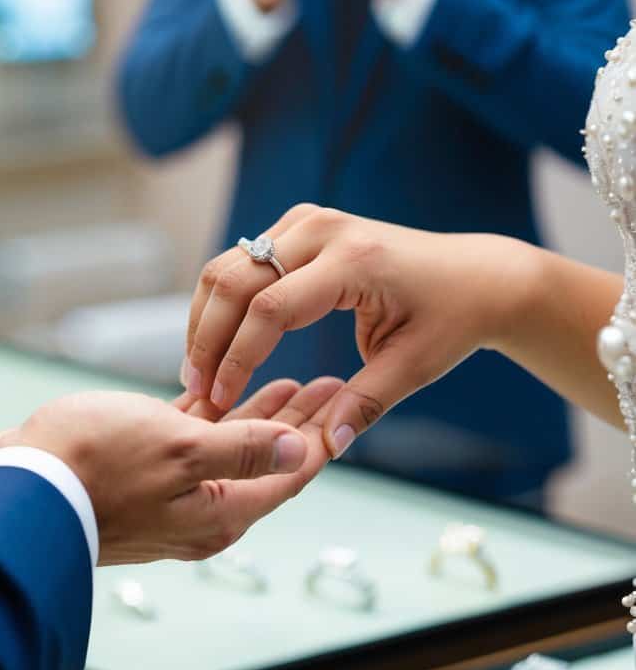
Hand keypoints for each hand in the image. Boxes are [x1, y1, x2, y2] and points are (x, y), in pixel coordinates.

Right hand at [0, 378, 342, 565]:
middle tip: (332, 381)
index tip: (346, 397)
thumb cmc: (93, 465)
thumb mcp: (181, 451)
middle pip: (268, 461)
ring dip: (263, 415)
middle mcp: (200, 512)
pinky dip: (217, 417)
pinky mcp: (139, 475)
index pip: (289, 474)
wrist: (15, 484)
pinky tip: (230, 391)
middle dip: (301, 420)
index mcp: (219, 514)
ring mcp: (169, 496)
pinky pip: (193, 444)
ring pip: (232, 449)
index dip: (321, 433)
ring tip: (296, 380)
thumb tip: (304, 451)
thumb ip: (245, 451)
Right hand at [183, 204, 525, 458]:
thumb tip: (324, 447)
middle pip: (235, 279)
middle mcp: (323, 229)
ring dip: (205, 320)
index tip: (221, 401)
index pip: (271, 307)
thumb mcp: (414, 367)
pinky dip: (220, 303)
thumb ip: (365, 404)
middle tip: (196, 390)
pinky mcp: (297, 227)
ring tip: (199, 373)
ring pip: (227, 266)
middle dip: (207, 339)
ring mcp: (306, 221)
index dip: (238, 357)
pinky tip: (216, 346)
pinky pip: (241, 262)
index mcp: (354, 260)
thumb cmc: (450, 320)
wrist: (474, 275)